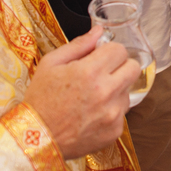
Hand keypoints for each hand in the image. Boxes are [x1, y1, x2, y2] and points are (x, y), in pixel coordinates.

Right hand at [22, 28, 140, 159]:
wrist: (36, 139)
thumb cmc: (40, 100)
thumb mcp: (51, 64)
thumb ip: (79, 45)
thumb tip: (99, 31)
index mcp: (90, 72)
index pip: (120, 50)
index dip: (110, 51)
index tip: (101, 57)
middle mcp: (106, 92)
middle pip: (134, 68)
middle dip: (120, 66)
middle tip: (104, 73)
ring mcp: (113, 114)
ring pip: (128, 91)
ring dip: (116, 90)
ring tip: (93, 97)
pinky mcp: (115, 131)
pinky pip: (122, 114)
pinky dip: (111, 112)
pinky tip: (92, 114)